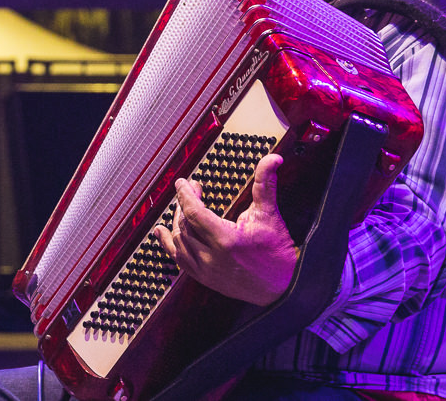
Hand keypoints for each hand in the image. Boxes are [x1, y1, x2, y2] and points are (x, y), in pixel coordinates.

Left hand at [154, 154, 296, 305]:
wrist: (283, 287)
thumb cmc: (277, 253)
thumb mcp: (269, 215)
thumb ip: (265, 184)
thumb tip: (272, 159)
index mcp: (226, 240)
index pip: (194, 212)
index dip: (185, 194)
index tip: (183, 182)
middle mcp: (211, 257)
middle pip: (184, 224)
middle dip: (185, 204)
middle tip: (192, 190)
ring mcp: (206, 270)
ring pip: (179, 241)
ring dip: (177, 221)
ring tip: (182, 207)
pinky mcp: (204, 278)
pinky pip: (179, 259)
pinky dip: (169, 244)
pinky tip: (162, 232)